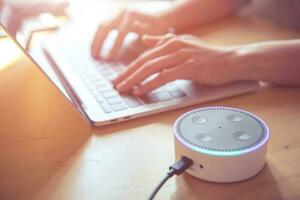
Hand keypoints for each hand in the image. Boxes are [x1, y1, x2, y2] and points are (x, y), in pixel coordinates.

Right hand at [91, 10, 169, 59]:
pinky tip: (95, 49)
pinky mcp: (114, 16)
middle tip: (95, 58)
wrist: (159, 15)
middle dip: (99, 43)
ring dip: (95, 40)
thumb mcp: (156, 31)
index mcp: (133, 16)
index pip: (121, 32)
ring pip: (101, 26)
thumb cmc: (158, 27)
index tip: (109, 59)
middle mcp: (122, 12)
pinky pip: (102, 27)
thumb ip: (148, 33)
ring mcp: (117, 13)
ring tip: (93, 55)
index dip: (114, 45)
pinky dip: (97, 38)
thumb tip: (140, 34)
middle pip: (106, 27)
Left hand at [112, 34, 237, 94]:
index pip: (144, 56)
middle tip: (115, 85)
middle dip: (127, 74)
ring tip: (123, 89)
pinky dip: (150, 84)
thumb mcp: (184, 44)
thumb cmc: (208, 57)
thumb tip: (145, 38)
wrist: (231, 61)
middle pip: (144, 61)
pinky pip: (164, 76)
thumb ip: (163, 41)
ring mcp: (180, 56)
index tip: (120, 77)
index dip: (130, 67)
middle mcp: (173, 46)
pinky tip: (141, 91)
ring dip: (134, 80)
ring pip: (151, 68)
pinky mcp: (188, 67)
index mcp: (170, 41)